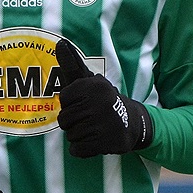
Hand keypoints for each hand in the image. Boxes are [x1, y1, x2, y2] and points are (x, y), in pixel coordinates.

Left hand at [55, 39, 152, 157]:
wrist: (132, 121)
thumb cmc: (102, 100)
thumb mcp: (89, 81)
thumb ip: (72, 64)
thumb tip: (60, 42)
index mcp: (94, 86)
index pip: (64, 99)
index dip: (71, 103)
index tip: (85, 102)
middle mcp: (99, 103)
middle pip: (64, 119)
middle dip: (73, 121)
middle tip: (89, 118)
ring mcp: (103, 124)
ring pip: (71, 135)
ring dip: (79, 135)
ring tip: (94, 128)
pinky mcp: (105, 143)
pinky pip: (77, 150)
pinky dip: (82, 149)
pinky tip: (94, 141)